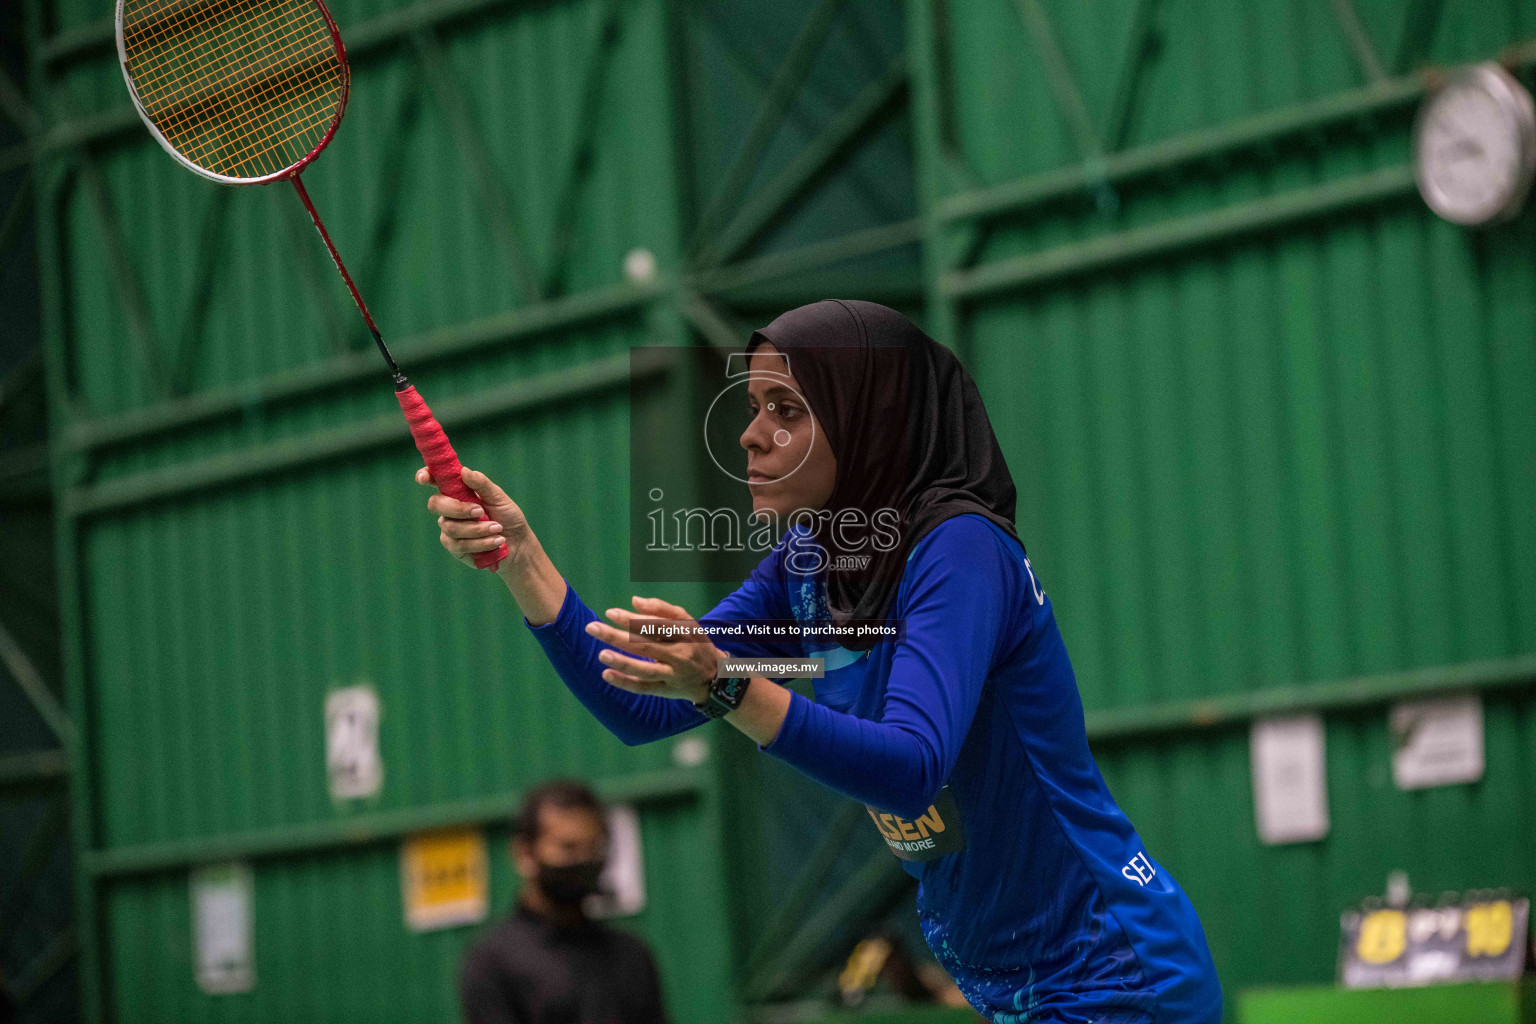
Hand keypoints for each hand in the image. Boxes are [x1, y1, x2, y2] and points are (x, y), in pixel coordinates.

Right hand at [416, 465, 526, 570]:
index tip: (424, 478)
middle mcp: (449, 509)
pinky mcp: (455, 548)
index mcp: (457, 492)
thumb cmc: (508, 517)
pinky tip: (497, 541)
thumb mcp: (499, 498)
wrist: (518, 544)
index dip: (425, 476)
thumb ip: (481, 484)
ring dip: (478, 529)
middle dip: (458, 508)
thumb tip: (463, 471)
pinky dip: (481, 543)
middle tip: (481, 511)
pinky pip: (460, 545)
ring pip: (451, 527)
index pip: (435, 480)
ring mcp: (450, 529)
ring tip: (498, 529)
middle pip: (435, 504)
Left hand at [583, 596, 726, 703]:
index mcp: (684, 634)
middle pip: (645, 645)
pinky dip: (625, 683)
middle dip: (617, 637)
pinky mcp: (667, 691)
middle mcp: (680, 654)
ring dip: (622, 662)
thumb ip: (662, 610)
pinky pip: (644, 688)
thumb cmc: (696, 644)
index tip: (610, 613)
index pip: (656, 625)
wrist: (716, 678)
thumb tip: (634, 600)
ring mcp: (673, 675)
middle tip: (592, 628)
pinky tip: (607, 675)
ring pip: (645, 670)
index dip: (633, 620)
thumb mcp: (688, 623)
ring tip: (601, 654)